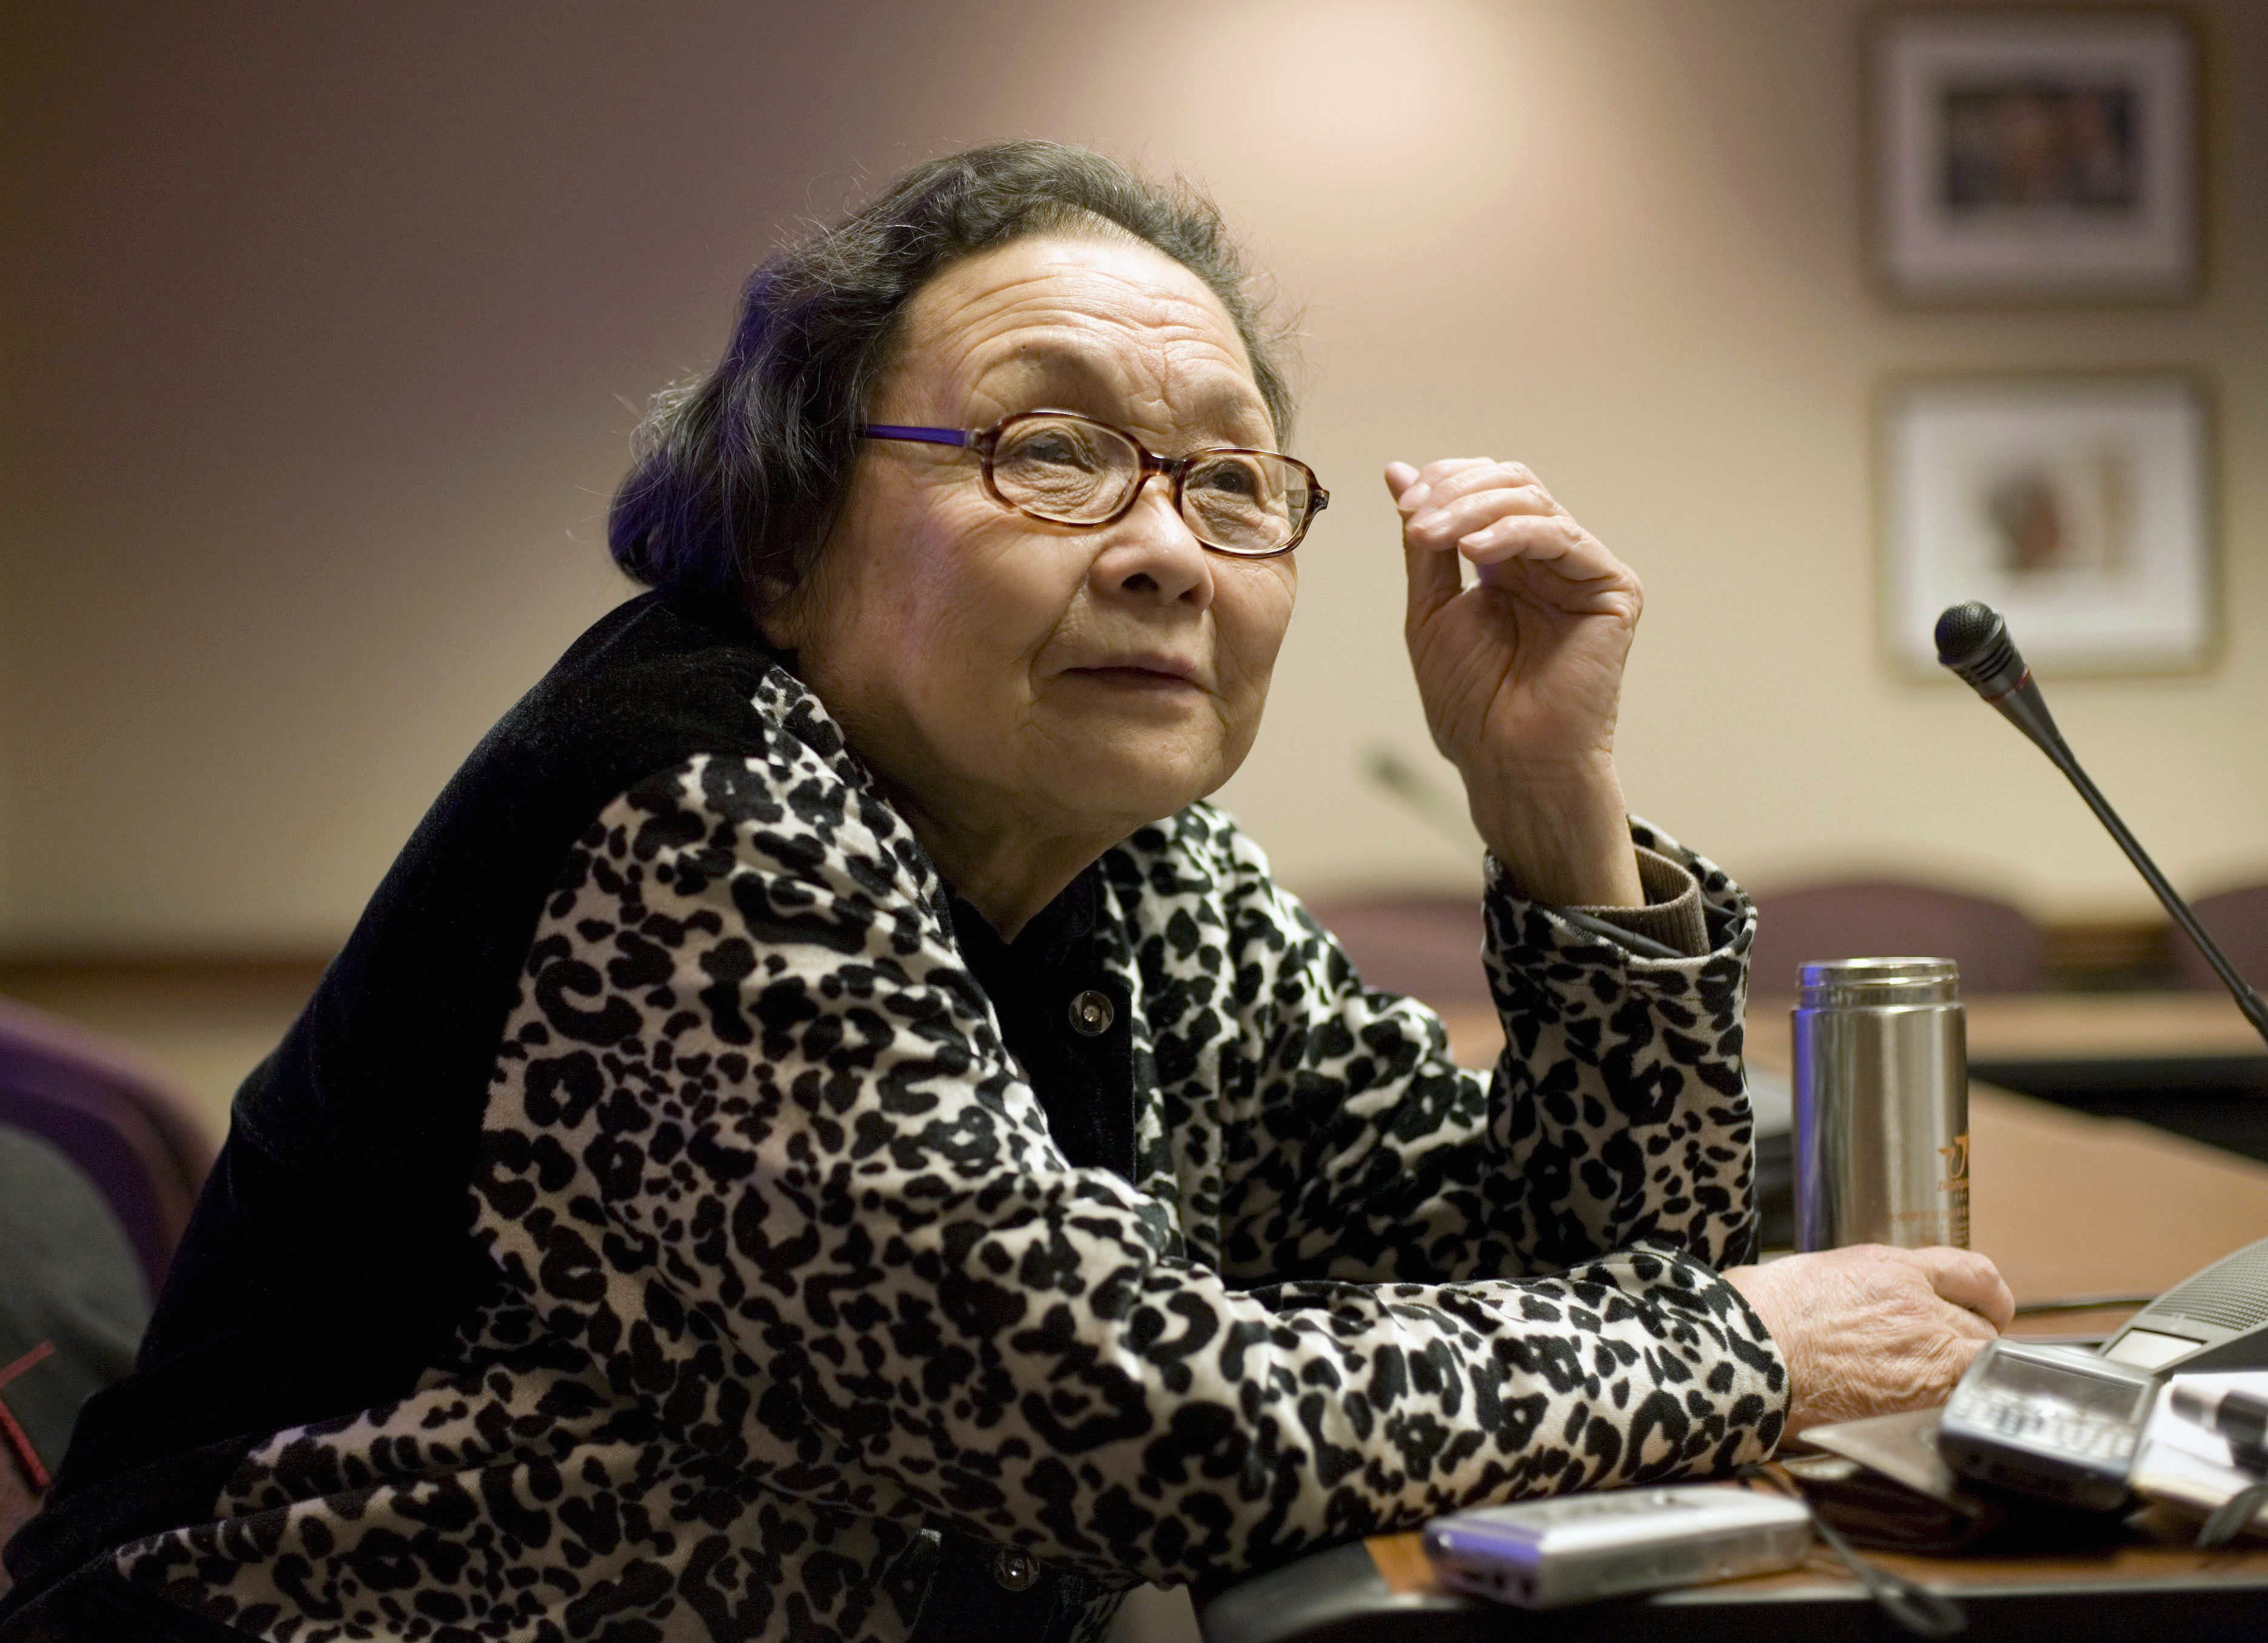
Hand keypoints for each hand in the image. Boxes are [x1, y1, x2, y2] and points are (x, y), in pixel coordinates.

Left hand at [1385, 459, 1643, 905]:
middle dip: (1455, 492)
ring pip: (1533, 501)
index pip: (1485, 489)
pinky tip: (1475, 551)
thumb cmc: (1471, 702)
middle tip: (1414, 518)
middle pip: (1511, 484)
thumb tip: (1398, 471)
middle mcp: (1549, 560)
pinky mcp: (1613, 588)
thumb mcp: (1430, 608)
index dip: (1445, 483)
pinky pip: (1562, 536)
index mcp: (1509, 562)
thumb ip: (1422, 543)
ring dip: (1472, 510)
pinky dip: (1513, 533)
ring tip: (1431, 536)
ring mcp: (1582, 571)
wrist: (1508, 760)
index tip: (1403, 503)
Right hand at [1723, 1245, 2016, 1436]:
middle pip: (1984, 1324)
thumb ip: (1862, 1288)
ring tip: (1946, 1387)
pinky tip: (1939, 1412)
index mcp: (1892, 1268)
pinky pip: (1965, 1399)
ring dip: (1971, 1374)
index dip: (1985, 1296)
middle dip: (1973, 1340)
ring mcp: (1927, 1352)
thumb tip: (1870, 1308)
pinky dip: (1958, 1405)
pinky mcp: (1923, 1397)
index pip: (1974, 1273)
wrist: (1742, 1351)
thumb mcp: (1816, 1275)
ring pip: (1984, 1361)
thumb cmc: (1757, 1315)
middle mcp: (1919, 1304)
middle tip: (1952, 1358)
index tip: (1985, 1309)